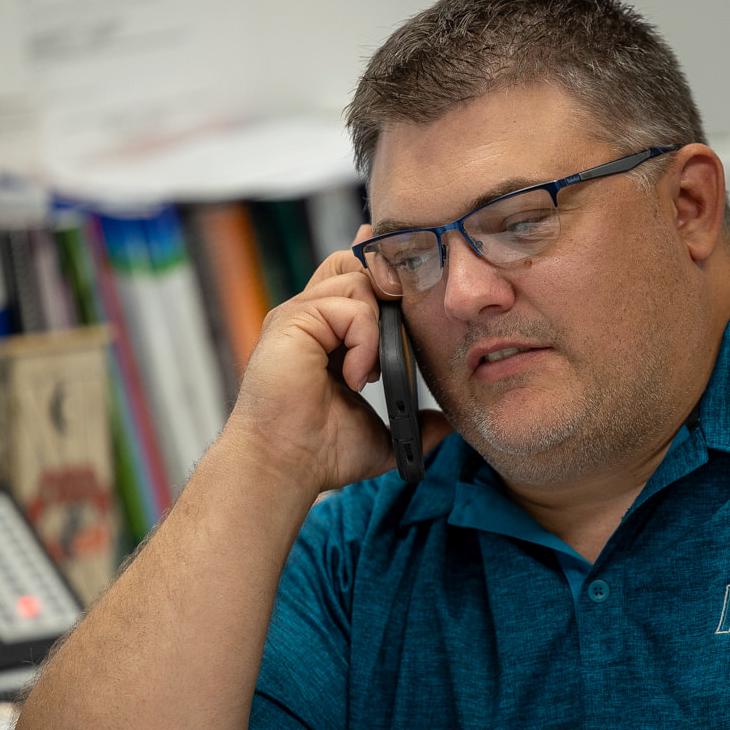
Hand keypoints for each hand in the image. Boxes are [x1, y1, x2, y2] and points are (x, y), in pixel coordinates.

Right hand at [224, 227, 449, 493]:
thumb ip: (412, 422)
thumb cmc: (320, 453)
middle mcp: (310, 317)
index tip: (412, 313)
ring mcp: (299, 316)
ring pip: (358, 280)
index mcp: (327, 334)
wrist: (285, 467)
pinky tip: (355, 378)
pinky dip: (365, 342)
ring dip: (377, 328)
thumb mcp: (381, 434)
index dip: (388, 287)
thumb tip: (444, 423)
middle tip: (397, 342)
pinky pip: (349, 307)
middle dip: (388, 292)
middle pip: (355, 263)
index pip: (359, 282)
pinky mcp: (293, 321)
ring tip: (370, 373)